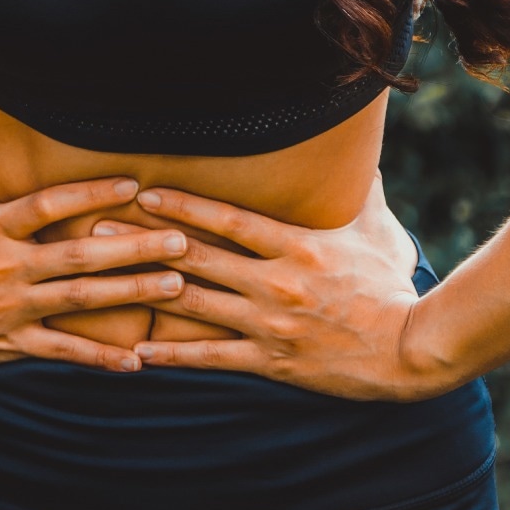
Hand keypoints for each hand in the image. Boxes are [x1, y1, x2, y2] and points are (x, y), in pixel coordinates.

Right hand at [0, 152, 189, 374]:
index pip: (49, 204)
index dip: (92, 192)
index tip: (134, 184)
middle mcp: (6, 266)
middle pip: (80, 253)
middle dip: (135, 246)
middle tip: (182, 239)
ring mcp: (9, 307)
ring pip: (80, 299)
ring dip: (132, 292)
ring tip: (176, 285)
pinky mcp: (7, 344)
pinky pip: (61, 351)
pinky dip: (100, 358)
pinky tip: (138, 360)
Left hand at [126, 174, 457, 400]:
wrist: (411, 349)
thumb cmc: (390, 285)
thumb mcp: (375, 229)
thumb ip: (357, 188)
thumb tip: (357, 148)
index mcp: (296, 246)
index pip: (229, 220)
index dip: (183, 207)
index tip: (145, 194)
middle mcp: (276, 283)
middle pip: (198, 258)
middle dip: (146, 243)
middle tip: (98, 232)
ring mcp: (269, 324)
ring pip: (196, 305)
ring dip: (147, 292)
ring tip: (105, 282)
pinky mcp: (270, 361)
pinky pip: (212, 358)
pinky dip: (173, 355)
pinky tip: (138, 352)